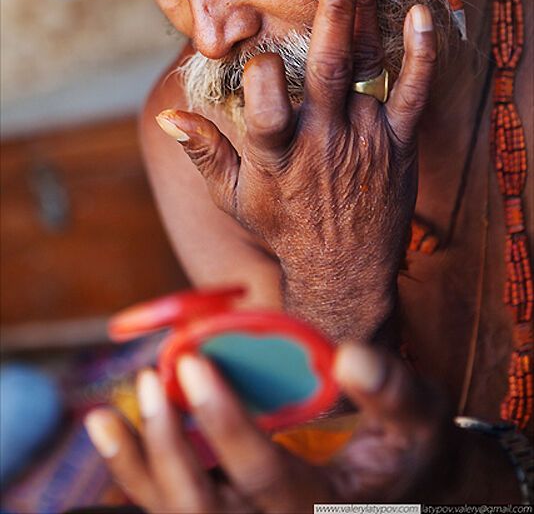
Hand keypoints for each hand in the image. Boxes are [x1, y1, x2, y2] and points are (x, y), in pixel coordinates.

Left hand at [84, 342, 458, 512]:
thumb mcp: (419, 421)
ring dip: (136, 465)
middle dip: (169, 445)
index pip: (265, 476)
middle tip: (151, 378)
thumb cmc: (410, 456)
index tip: (194, 362)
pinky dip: (136, 472)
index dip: (226, 422)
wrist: (404, 499)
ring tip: (103, 414)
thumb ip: (392, 390)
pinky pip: (174, 507)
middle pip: (204, 510)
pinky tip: (111, 428)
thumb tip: (348, 354)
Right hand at [157, 0, 436, 341]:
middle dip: (333, 12)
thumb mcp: (233, 198)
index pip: (266, 109)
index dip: (261, 76)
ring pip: (368, 70)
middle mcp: (322, 143)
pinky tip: (421, 16)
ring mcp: (364, 142)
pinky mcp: (397, 146)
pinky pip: (412, 95)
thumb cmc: (283, 228)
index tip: (255, 45)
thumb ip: (204, 153)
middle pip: (327, 70)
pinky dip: (419, 56)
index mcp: (276, 157)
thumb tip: (168, 115)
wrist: (345, 272)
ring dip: (366, 16)